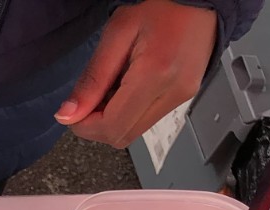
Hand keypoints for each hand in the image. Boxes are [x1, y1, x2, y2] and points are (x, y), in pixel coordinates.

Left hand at [56, 0, 217, 148]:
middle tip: (91, 97)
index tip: (73, 111)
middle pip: (121, 136)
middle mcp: (173, 92)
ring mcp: (181, 97)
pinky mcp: (183, 97)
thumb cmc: (162, 6)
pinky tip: (127, 87)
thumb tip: (69, 113)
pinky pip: (146, 120)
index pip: (111, 127)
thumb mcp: (117, 33)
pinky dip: (128, 112)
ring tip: (113, 85)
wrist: (200, 0)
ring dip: (112, 119)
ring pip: (133, 132)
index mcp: (155, 73)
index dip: (84, 126)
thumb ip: (92, 78)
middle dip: (96, 125)